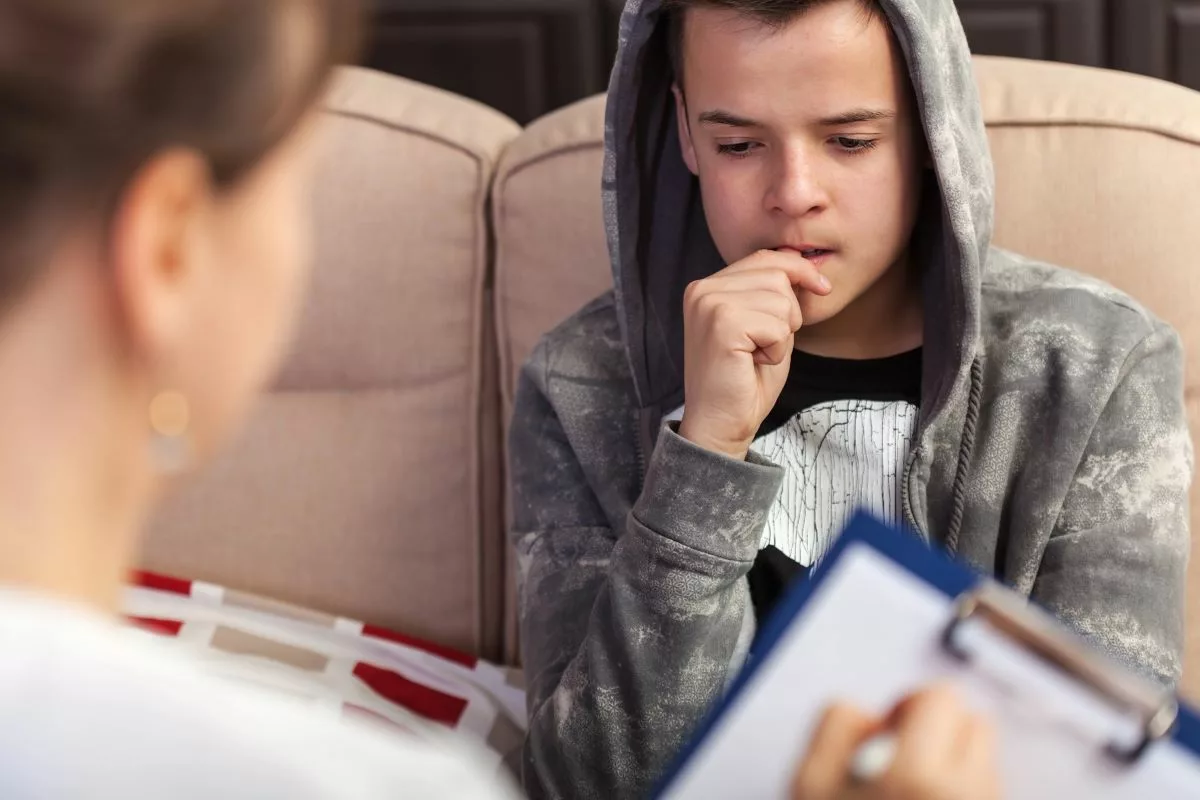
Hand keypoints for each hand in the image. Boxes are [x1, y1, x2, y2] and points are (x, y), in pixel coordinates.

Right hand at [677, 249, 830, 459]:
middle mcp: (702, 290)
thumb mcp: (763, 325)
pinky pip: (777, 325)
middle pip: (777, 275)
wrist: (720, 423)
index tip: (823, 287)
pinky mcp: (722, 325)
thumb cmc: (743, 380)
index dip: (800, 270)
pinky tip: (754, 363)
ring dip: (782, 334)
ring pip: (781, 299)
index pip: (764, 258)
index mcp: (706, 287)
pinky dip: (777, 349)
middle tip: (764, 345)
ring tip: (756, 355)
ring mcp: (709, 305)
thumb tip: (807, 264)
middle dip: (788, 313)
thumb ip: (772, 294)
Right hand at [791, 685, 1000, 799]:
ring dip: (957, 765)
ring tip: (918, 792)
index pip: (939, 699)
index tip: (892, 728)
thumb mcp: (810, 787)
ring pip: (987, 762)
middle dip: (940, 732)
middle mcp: (966, 795)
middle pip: (976, 724)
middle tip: (906, 757)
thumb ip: (835, 728)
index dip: (907, 707)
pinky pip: (990, 791)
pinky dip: (966, 792)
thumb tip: (868, 715)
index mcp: (918, 777)